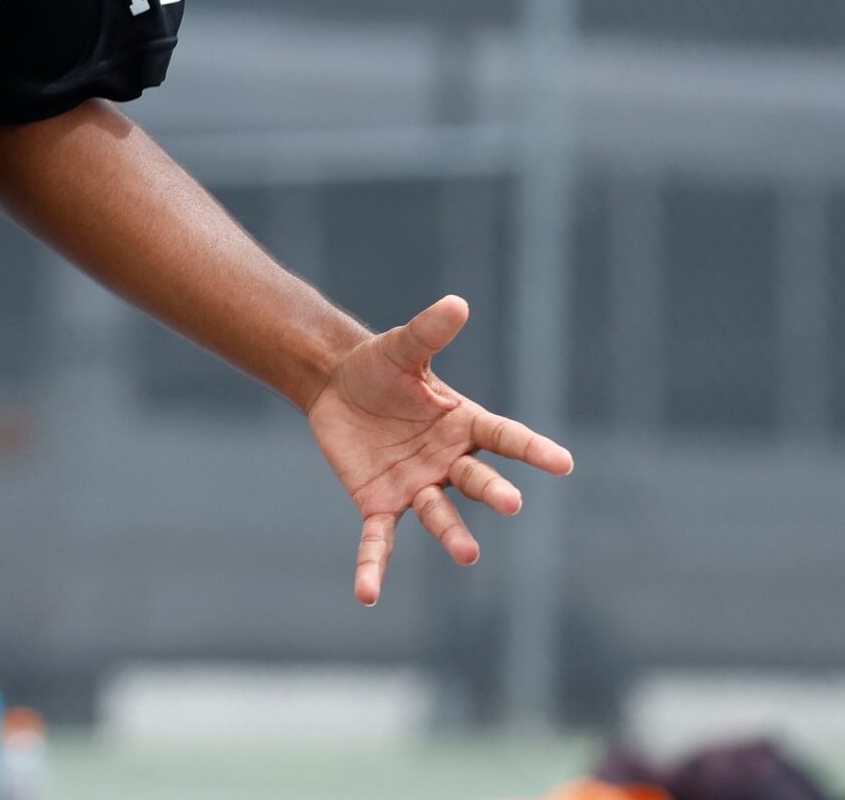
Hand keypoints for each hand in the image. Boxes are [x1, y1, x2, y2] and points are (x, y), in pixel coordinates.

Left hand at [306, 295, 575, 605]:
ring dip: (453, 534)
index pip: (505, 437)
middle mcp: (448, 461)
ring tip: (469, 553)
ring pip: (439, 515)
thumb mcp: (401, 348)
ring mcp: (416, 485)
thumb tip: (456, 302)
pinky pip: (379, 540)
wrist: (335, 385)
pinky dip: (373, 566)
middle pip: (477, 479)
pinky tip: (367, 594)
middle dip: (493, 491)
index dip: (533, 449)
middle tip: (511, 503)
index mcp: (464, 424)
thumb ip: (428, 331)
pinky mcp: (379, 503)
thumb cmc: (379, 366)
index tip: (563, 462)